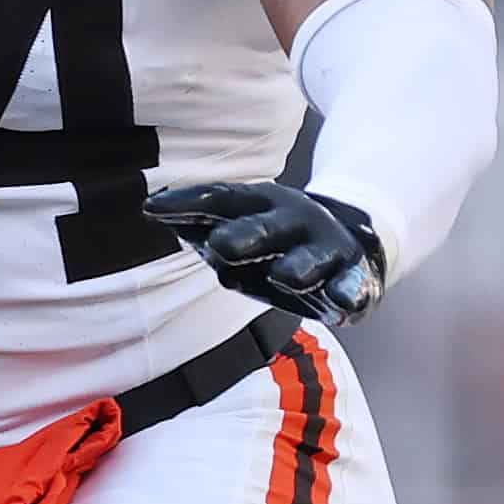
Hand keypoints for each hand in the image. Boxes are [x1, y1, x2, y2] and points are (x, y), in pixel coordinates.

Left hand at [143, 181, 386, 326]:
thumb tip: (155, 212)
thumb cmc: (278, 239)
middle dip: (245, 236)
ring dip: (298, 268)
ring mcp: (324, 249)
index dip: (187, 203)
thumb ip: (205, 227)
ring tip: (285, 276)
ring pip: (309, 260)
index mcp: (260, 204)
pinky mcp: (353, 278)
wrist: (353, 240)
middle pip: (265, 228)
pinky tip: (342, 303)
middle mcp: (293, 221)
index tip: (150, 209)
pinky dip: (349, 294)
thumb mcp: (243, 226)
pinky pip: (352, 287)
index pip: (220, 200)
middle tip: (218, 247)